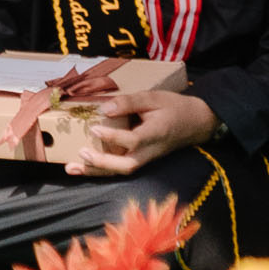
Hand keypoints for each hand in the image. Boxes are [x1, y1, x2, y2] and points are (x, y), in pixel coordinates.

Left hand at [74, 89, 220, 175]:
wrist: (196, 122)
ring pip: (122, 171)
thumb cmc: (174, 107)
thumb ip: (130, 102)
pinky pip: (122, 168)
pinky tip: (83, 167)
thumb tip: (104, 108)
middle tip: (81, 152)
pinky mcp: (142, 159)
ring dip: (96, 172)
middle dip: (102, 163)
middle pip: (126, 165)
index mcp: (155, 134)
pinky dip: (102, 170)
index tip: (94, 127)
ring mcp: (147, 158)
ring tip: (71, 167)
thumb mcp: (154, 98)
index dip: (113, 136)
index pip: (133, 140)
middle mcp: (150, 151)